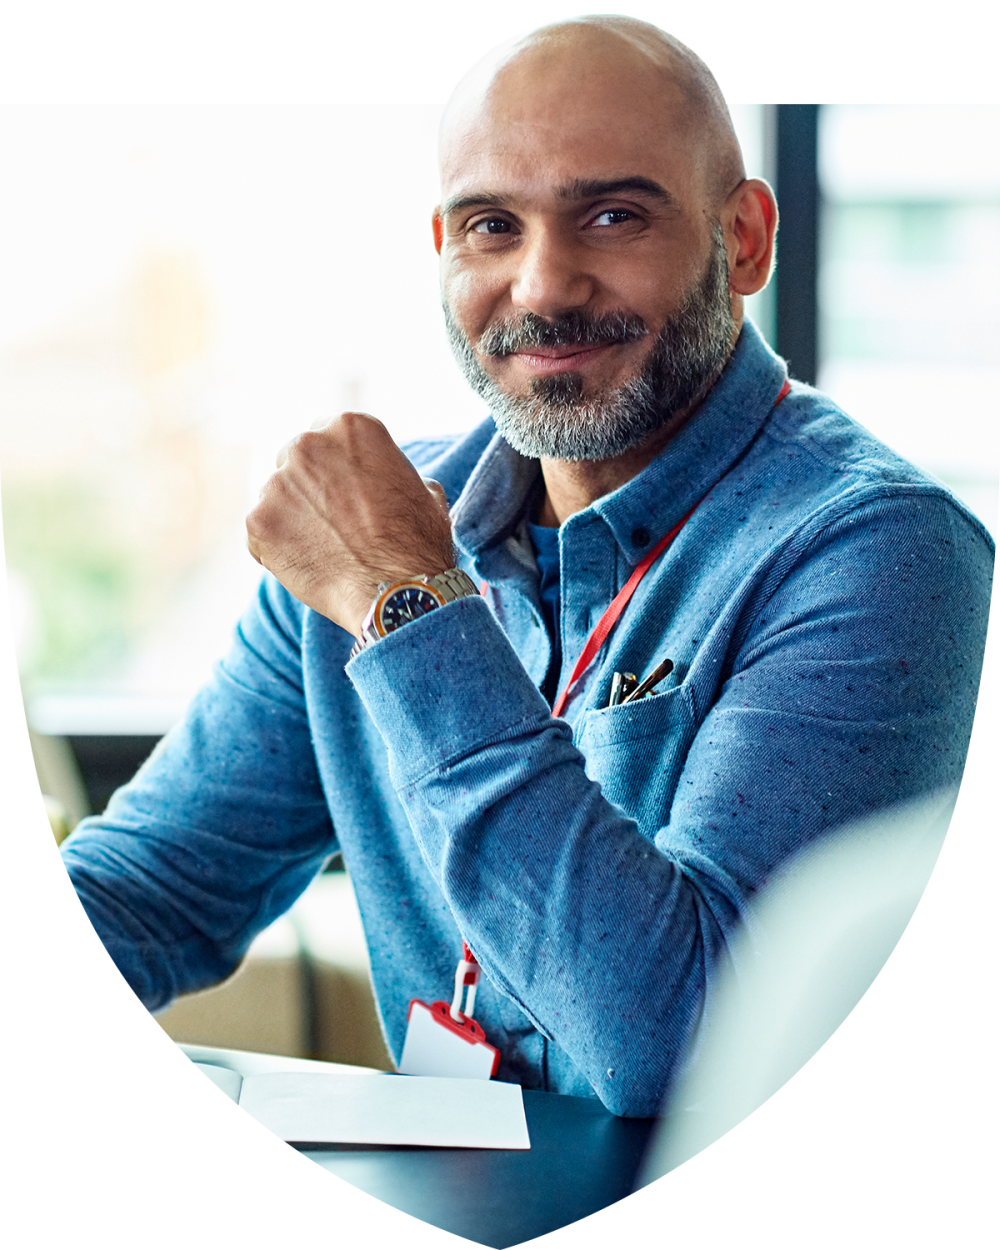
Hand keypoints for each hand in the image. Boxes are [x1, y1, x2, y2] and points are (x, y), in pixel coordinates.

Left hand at [246, 412, 454, 635]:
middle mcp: (308, 445)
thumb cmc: (417, 544)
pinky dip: (276, 550)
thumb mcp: (422, 489)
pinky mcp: (259, 522)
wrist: (397, 591)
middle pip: (294, 459)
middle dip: (308, 487)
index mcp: (350, 428)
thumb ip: (390, 472)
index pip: (326, 435)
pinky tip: (309, 566)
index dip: (334, 465)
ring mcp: (277, 483)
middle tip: (331, 522)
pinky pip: (260, 534)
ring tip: (323, 550)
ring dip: (292, 518)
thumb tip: (384, 479)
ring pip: (275, 497)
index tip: (344, 490)